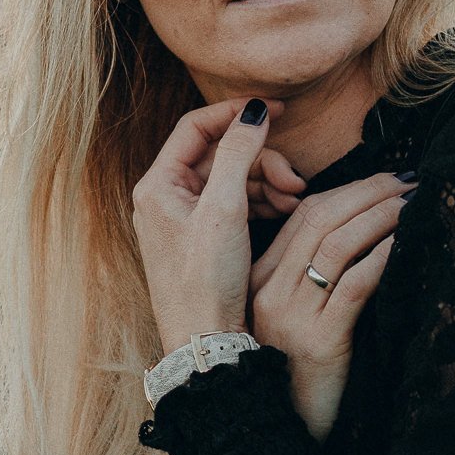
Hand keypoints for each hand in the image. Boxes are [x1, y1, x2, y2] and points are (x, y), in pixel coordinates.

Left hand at [133, 95, 290, 352]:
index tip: (278, 111)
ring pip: (232, 180)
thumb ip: (239, 154)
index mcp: (158, 185)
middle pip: (220, 155)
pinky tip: (286, 213)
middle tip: (295, 180)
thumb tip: (255, 111)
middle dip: (262, 161)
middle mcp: (166, 198)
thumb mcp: (225, 210)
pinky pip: (235, 206)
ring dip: (267, 183)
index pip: (197, 127)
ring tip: (295, 201)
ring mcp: (184, 220)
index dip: (237, 114)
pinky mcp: (203, 241)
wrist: (206, 342)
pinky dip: (262, 204)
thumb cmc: (206, 281)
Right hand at [249, 170, 412, 440]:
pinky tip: (405, 241)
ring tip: (414, 202)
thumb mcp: (300, 320)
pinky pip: (353, 284)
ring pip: (336, 244)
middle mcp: (268, 292)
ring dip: (380, 215)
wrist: (285, 437)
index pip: (304, 216)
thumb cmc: (303, 378)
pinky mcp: (319, 342)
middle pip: (320, 219)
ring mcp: (290, 316)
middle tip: (409, 179)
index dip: (348, 189)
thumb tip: (365, 235)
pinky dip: (382, 255)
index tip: (386, 179)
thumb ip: (317, 280)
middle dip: (369, 192)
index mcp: (259, 281)